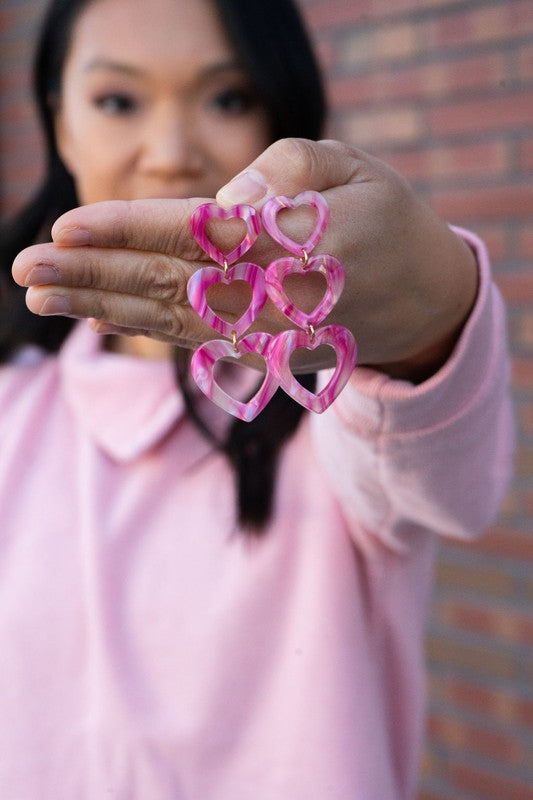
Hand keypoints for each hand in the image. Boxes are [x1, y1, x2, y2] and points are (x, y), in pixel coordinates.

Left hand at [12, 139, 477, 380]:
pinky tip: (95, 313)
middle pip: (170, 286)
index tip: (65, 228)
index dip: (128, 232)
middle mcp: (280, 296)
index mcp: (304, 242)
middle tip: (26, 271)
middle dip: (93, 277)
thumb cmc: (384, 218)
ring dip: (101, 306)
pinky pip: (192, 339)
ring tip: (42, 295)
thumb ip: (283, 174)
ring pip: (171, 320)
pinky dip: (139, 327)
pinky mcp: (264, 351)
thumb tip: (218, 206)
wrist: (423, 300)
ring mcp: (270, 333)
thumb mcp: (352, 166)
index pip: (200, 234)